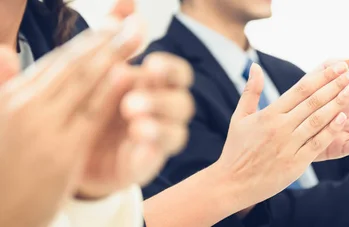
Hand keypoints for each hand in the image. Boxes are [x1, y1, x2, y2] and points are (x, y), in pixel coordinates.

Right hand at [0, 22, 132, 226]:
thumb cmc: (3, 166)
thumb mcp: (0, 120)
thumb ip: (4, 85)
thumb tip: (5, 54)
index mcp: (12, 99)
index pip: (56, 62)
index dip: (87, 40)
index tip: (111, 24)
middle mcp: (26, 109)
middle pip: (73, 66)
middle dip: (105, 40)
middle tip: (130, 21)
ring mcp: (44, 131)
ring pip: (83, 84)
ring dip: (111, 56)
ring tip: (133, 35)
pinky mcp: (62, 154)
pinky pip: (90, 114)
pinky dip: (108, 91)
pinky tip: (126, 74)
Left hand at [76, 53, 194, 198]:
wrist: (70, 145)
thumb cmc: (92, 102)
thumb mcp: (99, 73)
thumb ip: (116, 46)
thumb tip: (127, 14)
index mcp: (156, 86)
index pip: (179, 75)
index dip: (172, 70)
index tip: (152, 64)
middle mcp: (163, 112)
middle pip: (183, 104)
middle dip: (161, 101)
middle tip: (130, 103)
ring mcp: (157, 140)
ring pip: (177, 134)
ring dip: (159, 127)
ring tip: (134, 125)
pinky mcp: (144, 164)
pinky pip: (156, 160)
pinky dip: (150, 152)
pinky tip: (136, 144)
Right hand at [211, 60, 348, 211]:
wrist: (231, 183)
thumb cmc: (235, 150)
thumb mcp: (239, 117)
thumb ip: (251, 91)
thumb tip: (255, 66)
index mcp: (269, 114)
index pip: (301, 89)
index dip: (322, 75)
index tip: (339, 65)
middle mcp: (280, 127)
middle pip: (313, 101)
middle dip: (336, 84)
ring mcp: (289, 145)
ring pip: (318, 119)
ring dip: (338, 103)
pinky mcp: (296, 163)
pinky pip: (317, 143)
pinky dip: (331, 130)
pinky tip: (344, 118)